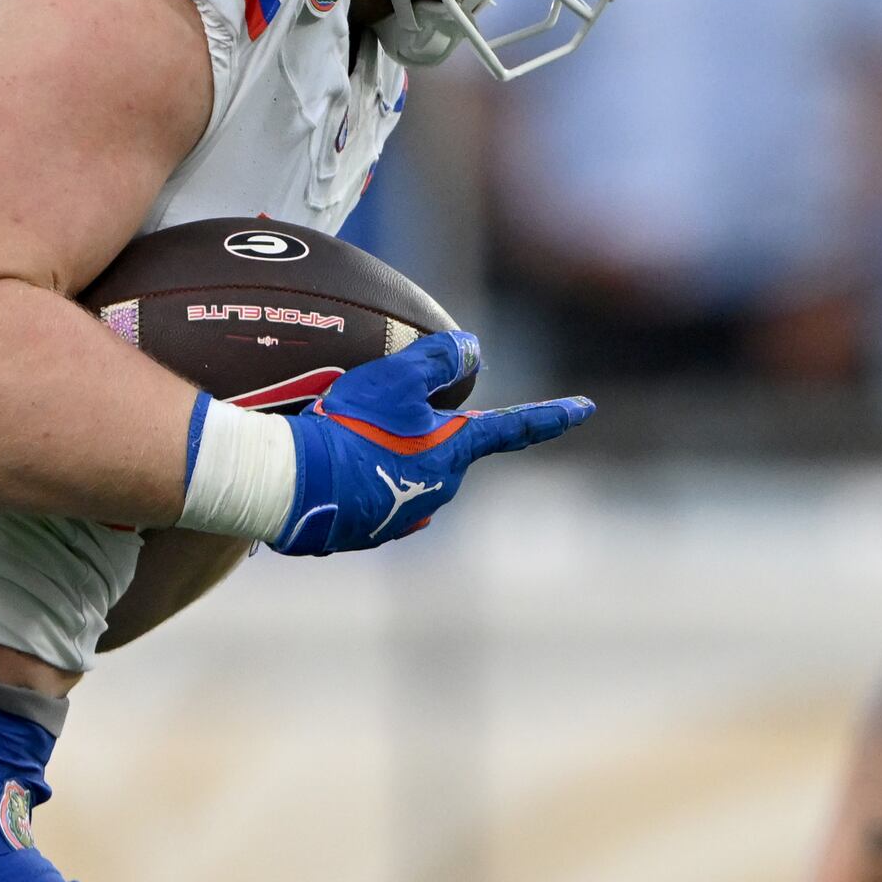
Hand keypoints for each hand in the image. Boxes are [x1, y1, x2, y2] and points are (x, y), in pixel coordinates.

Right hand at [264, 336, 591, 557]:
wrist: (294, 486)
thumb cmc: (349, 427)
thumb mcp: (396, 377)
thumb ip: (440, 358)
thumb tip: (472, 349)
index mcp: (456, 451)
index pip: (516, 426)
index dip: (553, 413)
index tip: (586, 408)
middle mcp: (442, 488)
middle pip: (447, 448)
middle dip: (421, 430)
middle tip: (374, 411)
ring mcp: (407, 515)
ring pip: (408, 471)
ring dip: (385, 454)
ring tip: (342, 439)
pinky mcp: (372, 531)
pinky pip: (375, 495)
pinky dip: (359, 479)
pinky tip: (330, 469)